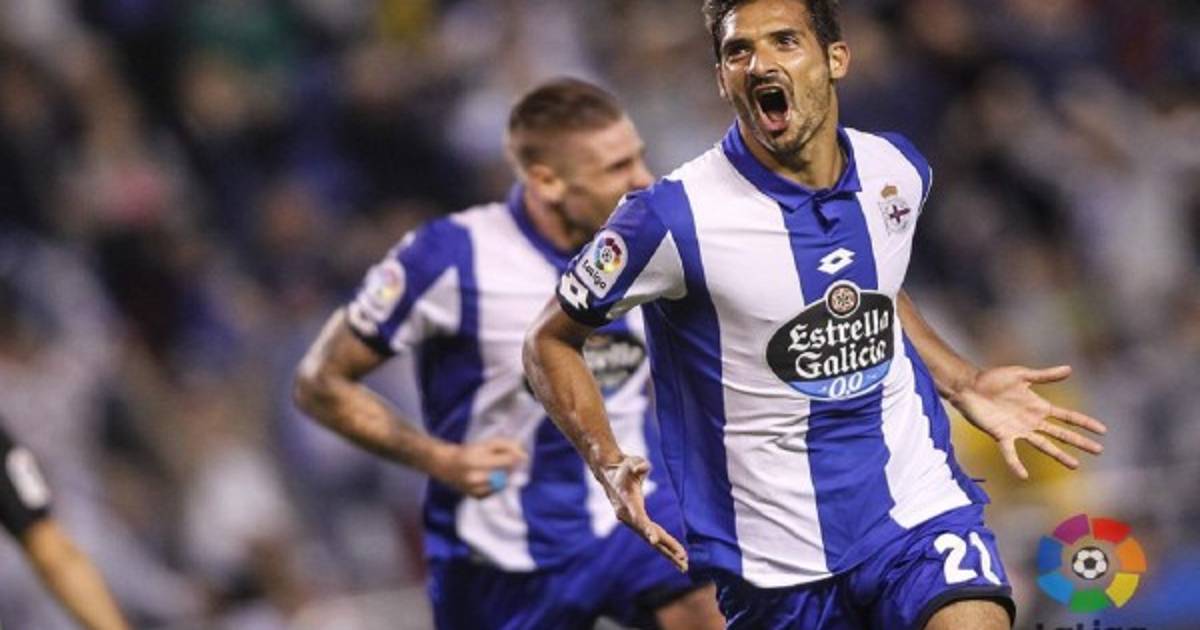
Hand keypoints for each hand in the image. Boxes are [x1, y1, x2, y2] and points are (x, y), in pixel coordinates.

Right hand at [432, 438, 526, 497]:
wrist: (446, 466)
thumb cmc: (468, 451)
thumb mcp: (485, 444)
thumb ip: (505, 446)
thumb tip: (523, 455)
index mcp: (476, 461)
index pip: (507, 461)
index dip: (517, 457)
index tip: (520, 455)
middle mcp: (475, 478)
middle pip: (506, 474)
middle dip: (510, 468)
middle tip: (506, 462)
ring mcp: (475, 490)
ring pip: (502, 484)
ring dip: (504, 477)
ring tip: (495, 470)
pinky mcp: (476, 498)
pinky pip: (495, 492)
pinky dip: (496, 486)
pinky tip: (489, 479)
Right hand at [596, 455, 688, 571]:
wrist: (610, 475)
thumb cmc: (623, 467)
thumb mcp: (630, 462)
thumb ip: (637, 465)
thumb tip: (643, 467)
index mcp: (627, 503)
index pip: (638, 518)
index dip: (646, 528)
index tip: (654, 540)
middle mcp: (629, 517)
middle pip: (649, 535)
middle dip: (666, 548)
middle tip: (683, 560)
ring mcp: (633, 522)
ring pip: (652, 541)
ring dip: (668, 553)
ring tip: (684, 566)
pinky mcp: (638, 524)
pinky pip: (653, 538)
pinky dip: (665, 547)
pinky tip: (676, 557)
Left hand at [953, 365, 1105, 478]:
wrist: (970, 386)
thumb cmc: (993, 378)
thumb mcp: (1022, 374)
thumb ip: (1045, 376)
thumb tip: (1070, 369)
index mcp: (1039, 406)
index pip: (1068, 416)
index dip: (1084, 422)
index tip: (1102, 430)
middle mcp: (1032, 421)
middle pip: (1061, 433)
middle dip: (1080, 441)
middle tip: (1099, 450)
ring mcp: (1018, 430)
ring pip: (1043, 445)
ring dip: (1059, 455)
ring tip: (1075, 465)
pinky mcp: (1001, 435)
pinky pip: (1010, 453)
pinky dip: (1016, 464)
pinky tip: (1023, 475)